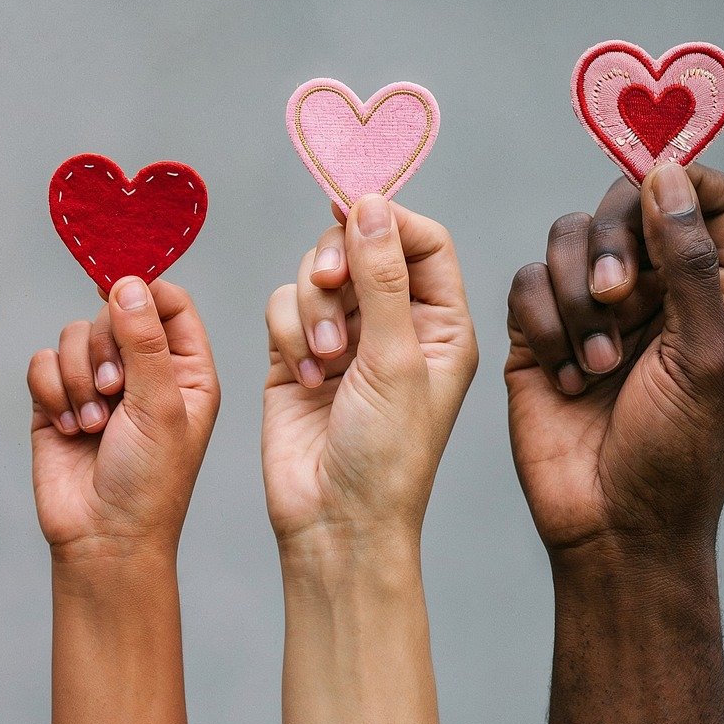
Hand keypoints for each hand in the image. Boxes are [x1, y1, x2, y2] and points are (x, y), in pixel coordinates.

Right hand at [28, 277, 218, 561]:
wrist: (102, 537)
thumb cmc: (149, 483)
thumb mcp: (160, 407)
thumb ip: (145, 341)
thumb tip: (127, 283)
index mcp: (185, 367)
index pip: (168, 301)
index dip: (144, 293)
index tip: (121, 298)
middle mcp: (142, 369)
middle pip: (113, 311)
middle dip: (104, 349)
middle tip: (111, 392)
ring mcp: (96, 382)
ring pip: (73, 335)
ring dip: (77, 378)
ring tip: (91, 424)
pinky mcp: (56, 399)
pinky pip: (42, 362)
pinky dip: (51, 392)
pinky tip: (67, 428)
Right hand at [263, 193, 477, 562]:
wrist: (334, 519)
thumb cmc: (386, 455)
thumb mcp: (397, 359)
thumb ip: (381, 278)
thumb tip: (369, 205)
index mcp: (442, 322)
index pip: (421, 240)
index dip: (387, 219)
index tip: (352, 210)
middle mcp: (394, 323)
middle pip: (359, 245)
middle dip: (337, 262)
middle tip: (329, 282)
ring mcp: (343, 338)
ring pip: (313, 274)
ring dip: (311, 308)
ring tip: (324, 357)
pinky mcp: (294, 354)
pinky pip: (281, 306)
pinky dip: (286, 333)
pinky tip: (305, 376)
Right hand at [505, 162, 723, 562]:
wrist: (612, 526)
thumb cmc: (679, 454)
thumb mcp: (705, 354)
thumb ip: (687, 262)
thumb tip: (667, 171)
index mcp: (716, 289)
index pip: (704, 196)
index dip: (678, 179)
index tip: (655, 192)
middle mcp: (653, 289)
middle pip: (624, 206)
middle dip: (612, 246)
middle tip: (615, 299)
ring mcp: (591, 310)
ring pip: (565, 241)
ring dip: (576, 301)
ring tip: (597, 367)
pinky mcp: (537, 335)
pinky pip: (524, 288)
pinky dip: (543, 327)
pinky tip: (568, 380)